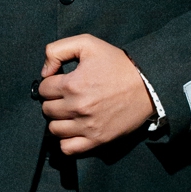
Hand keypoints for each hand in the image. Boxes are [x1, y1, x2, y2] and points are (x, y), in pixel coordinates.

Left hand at [39, 34, 153, 154]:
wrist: (147, 85)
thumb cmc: (118, 63)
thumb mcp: (88, 44)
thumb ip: (58, 50)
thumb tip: (44, 72)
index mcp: (72, 84)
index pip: (43, 89)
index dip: (50, 84)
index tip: (60, 82)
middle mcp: (77, 107)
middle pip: (47, 109)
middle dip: (53, 101)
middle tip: (66, 97)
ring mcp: (87, 126)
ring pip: (54, 129)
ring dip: (58, 120)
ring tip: (69, 113)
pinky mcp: (97, 139)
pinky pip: (68, 148)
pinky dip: (66, 140)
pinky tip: (73, 129)